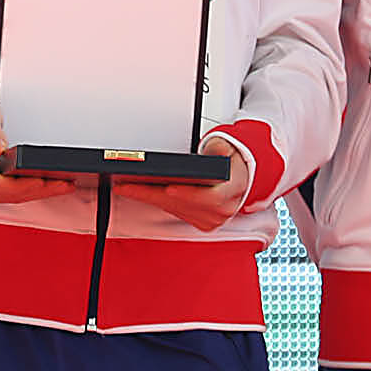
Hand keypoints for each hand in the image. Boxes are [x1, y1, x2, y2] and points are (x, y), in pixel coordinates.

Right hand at [0, 95, 73, 205]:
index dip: (22, 185)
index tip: (43, 180)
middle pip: (4, 194)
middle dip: (36, 190)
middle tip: (63, 184)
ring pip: (5, 198)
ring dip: (32, 194)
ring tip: (58, 186)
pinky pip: (1, 197)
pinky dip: (22, 193)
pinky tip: (40, 188)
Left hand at [114, 134, 252, 229]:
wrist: (243, 177)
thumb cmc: (233, 161)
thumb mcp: (228, 147)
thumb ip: (218, 148)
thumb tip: (206, 152)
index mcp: (233, 190)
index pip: (211, 197)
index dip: (189, 194)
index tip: (169, 189)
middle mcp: (223, 209)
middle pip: (183, 205)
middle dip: (152, 195)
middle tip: (128, 186)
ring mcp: (213, 219)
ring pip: (175, 210)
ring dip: (150, 199)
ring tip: (127, 188)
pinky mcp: (203, 223)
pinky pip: (176, 213)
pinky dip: (159, 203)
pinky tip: (143, 195)